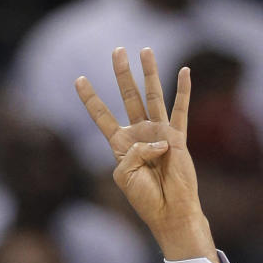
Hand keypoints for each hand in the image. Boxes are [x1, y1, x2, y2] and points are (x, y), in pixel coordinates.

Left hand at [75, 47, 218, 262]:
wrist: (169, 211)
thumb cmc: (145, 198)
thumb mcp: (125, 175)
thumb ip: (132, 151)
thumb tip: (156, 137)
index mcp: (121, 146)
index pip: (102, 117)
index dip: (90, 99)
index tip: (78, 79)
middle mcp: (140, 134)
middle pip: (128, 97)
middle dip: (122, 74)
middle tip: (117, 50)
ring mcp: (159, 133)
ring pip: (153, 96)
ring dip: (149, 73)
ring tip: (145, 50)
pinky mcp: (178, 138)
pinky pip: (180, 110)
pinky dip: (182, 91)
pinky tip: (184, 71)